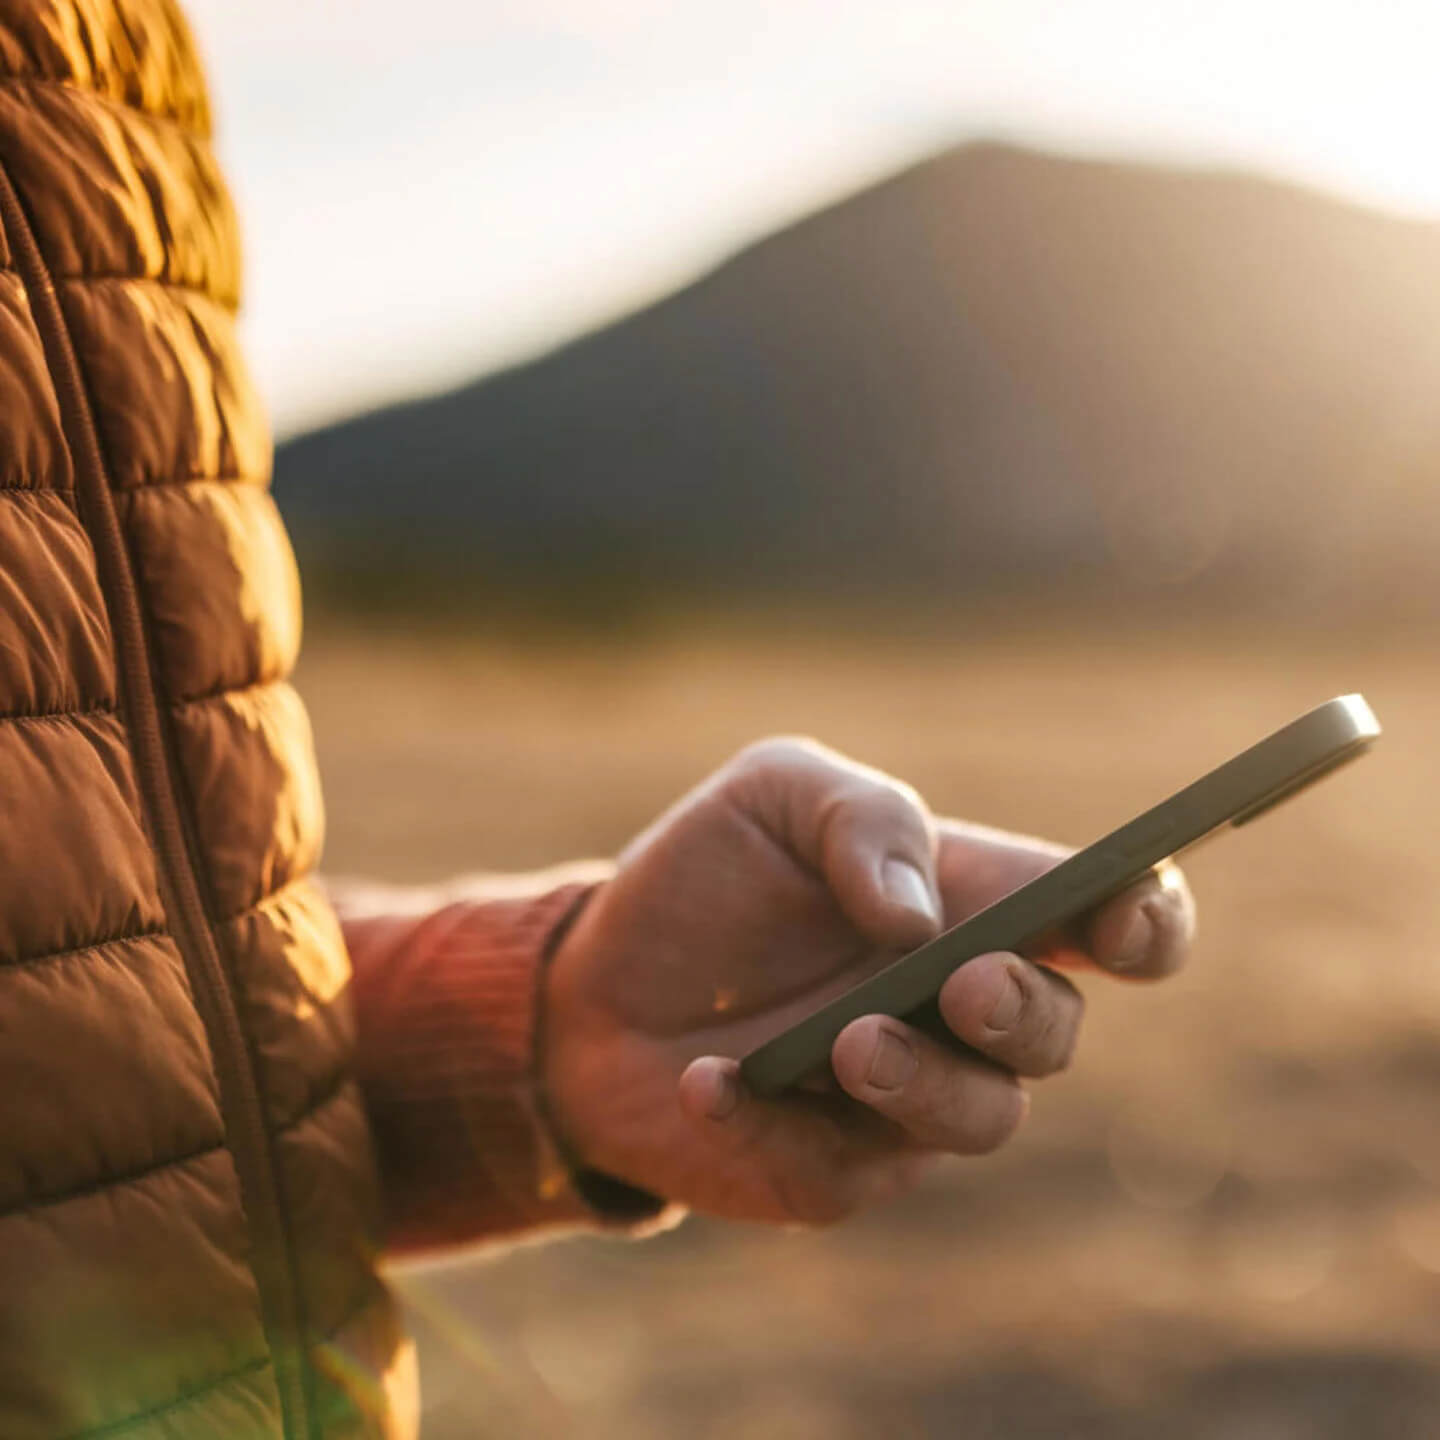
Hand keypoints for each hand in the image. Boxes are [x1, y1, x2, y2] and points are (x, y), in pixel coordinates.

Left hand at [541, 737, 1193, 1224]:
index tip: (1125, 916)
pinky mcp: (832, 1169)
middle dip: (1025, 1012)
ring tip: (849, 1042)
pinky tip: (708, 1081)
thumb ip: (862, 818)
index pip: (1112, 922)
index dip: (1147, 922)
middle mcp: (962, 1013)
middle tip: (966, 985)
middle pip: (1055, 1033)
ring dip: (925, 1082)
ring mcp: (906, 1101)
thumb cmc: (712, 876)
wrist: (599, 982)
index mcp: (979, 907)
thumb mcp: (774, 794)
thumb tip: (919, 914)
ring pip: (979, 1118)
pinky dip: (772, 1122)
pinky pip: (837, 1168)